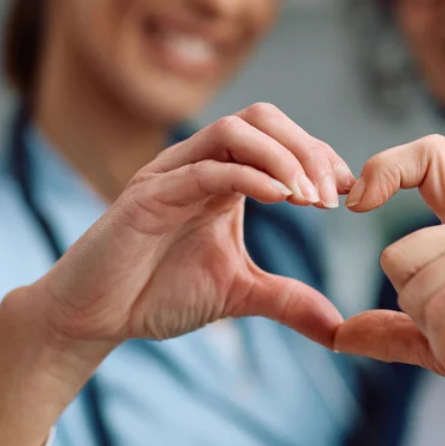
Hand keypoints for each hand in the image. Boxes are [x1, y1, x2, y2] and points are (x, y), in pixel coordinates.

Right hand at [36, 102, 357, 349]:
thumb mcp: (239, 294)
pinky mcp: (149, 195)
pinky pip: (205, 168)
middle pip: (262, 118)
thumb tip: (338, 327)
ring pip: (234, 130)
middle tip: (333, 195)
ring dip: (283, 157)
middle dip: (307, 148)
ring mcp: (172, 173)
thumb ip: (287, 300)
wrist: (94, 316)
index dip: (319, 156)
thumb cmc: (157, 293)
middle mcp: (198, 163)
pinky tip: (280, 199)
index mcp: (222, 176)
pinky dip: (249, 175)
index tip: (350, 194)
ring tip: (312, 198)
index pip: (280, 138)